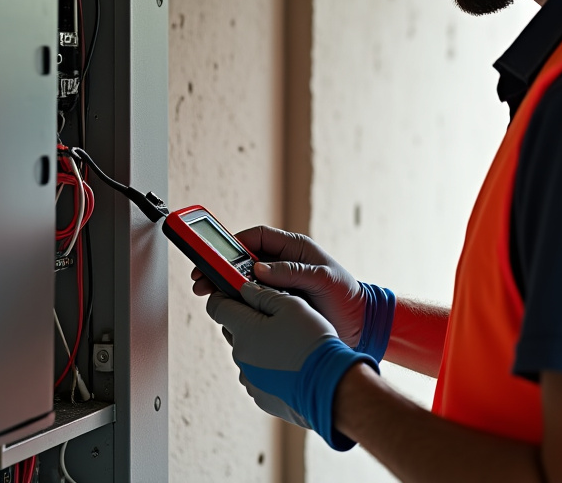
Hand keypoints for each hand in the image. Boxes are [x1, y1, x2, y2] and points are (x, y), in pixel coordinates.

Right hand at [191, 226, 395, 359]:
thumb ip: (294, 271)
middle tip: (201, 278)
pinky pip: (251, 301)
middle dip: (219, 267)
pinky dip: (237, 304)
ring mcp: (278, 286)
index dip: (234, 243)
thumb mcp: (324, 278)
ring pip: (243, 282)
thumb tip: (260, 269)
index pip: (256, 238)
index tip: (215, 253)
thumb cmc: (347, 295)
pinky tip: (227, 311)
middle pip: (242, 260)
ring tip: (207, 294)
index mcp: (293, 249)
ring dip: (223, 287)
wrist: (361, 324)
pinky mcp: (277, 306)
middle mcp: (282, 266)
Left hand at [207, 282, 376, 450]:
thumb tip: (245, 290)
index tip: (234, 292)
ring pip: (247, 352)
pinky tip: (289, 364)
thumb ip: (264, 294)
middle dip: (247, 321)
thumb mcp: (292, 306)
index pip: (217, 307)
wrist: (328, 385)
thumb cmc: (312, 342)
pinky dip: (268, 367)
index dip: (223, 296)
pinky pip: (257, 374)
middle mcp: (240, 354)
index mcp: (244, 329)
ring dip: (259, 345)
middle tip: (273, 317)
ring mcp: (248, 377)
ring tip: (287, 344)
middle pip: (233, 330)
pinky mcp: (259, 395)